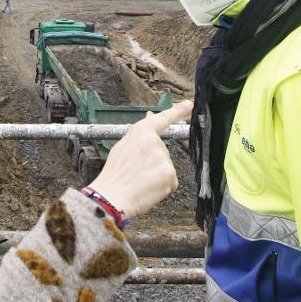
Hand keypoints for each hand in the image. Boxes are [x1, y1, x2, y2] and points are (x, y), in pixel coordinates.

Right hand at [87, 100, 191, 218]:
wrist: (111, 197)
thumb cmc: (114, 175)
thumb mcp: (122, 148)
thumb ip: (139, 134)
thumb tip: (150, 116)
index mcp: (140, 132)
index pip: (162, 119)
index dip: (177, 111)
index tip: (189, 104)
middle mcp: (155, 142)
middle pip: (162, 152)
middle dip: (153, 163)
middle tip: (135, 173)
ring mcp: (163, 159)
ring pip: (166, 168)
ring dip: (157, 176)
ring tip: (139, 183)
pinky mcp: (170, 175)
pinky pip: (170, 182)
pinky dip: (162, 188)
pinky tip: (147, 190)